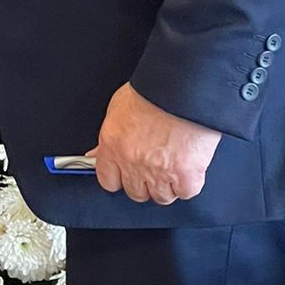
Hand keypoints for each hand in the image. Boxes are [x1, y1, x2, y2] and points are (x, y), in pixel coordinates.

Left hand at [89, 83, 220, 204]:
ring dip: (167, 185)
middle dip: (144, 182)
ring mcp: (160, 172)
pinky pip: (185, 193)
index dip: (119, 178)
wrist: (182, 87)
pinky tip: (188, 167)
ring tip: (172, 164)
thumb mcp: (118, 107)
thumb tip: (96, 153)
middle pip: (135, 192)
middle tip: (153, 165)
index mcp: (113, 145)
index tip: (125, 174)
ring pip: (161, 197)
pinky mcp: (186, 175)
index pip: (107, 180)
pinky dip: (188, 183)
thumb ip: (107, 137)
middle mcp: (133, 162)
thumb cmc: (152, 91)